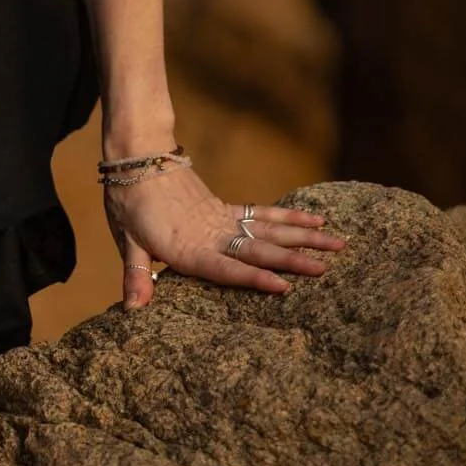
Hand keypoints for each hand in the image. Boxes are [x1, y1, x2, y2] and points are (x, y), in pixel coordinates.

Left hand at [103, 163, 348, 308]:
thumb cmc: (128, 201)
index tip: (283, 287)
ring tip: (338, 242)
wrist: (137, 155)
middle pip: (258, 248)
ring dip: (304, 236)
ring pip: (270, 228)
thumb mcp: (127, 239)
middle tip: (327, 269)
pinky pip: (263, 213)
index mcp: (188, 247)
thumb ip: (136, 275)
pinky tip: (315, 219)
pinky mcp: (225, 207)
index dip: (253, 278)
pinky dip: (289, 216)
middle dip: (293, 259)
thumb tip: (132, 311)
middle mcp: (212, 233)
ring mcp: (223, 218)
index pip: (225, 267)